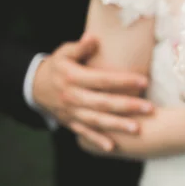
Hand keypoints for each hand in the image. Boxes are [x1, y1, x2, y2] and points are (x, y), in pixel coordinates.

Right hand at [33, 33, 152, 150]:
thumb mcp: (64, 53)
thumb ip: (80, 47)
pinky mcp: (70, 122)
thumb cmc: (57, 66)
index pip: (102, 80)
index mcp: (73, 77)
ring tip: (137, 128)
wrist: (35, 87)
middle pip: (103, 103)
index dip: (123, 81)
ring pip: (96, 120)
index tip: (144, 81)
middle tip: (149, 108)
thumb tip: (94, 38)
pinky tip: (113, 146)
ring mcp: (71, 112)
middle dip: (128, 106)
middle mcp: (72, 96)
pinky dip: (97, 140)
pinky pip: (85, 133)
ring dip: (117, 125)